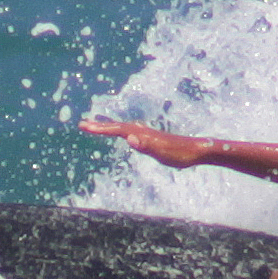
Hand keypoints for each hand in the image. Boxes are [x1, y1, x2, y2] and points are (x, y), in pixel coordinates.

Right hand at [81, 116, 209, 167]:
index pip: (115, 130)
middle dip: (99, 126)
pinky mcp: (150, 137)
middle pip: (116, 126)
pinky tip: (122, 132)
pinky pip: (130, 131)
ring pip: (122, 127)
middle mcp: (141, 130)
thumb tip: (129, 138)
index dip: (99, 129)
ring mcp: (146, 133)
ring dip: (108, 126)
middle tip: (82, 124)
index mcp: (140, 133)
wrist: (196, 150)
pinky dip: (120, 129)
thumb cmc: (179, 153)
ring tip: (95, 125)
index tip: (84, 127)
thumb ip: (145, 145)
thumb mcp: (161, 152)